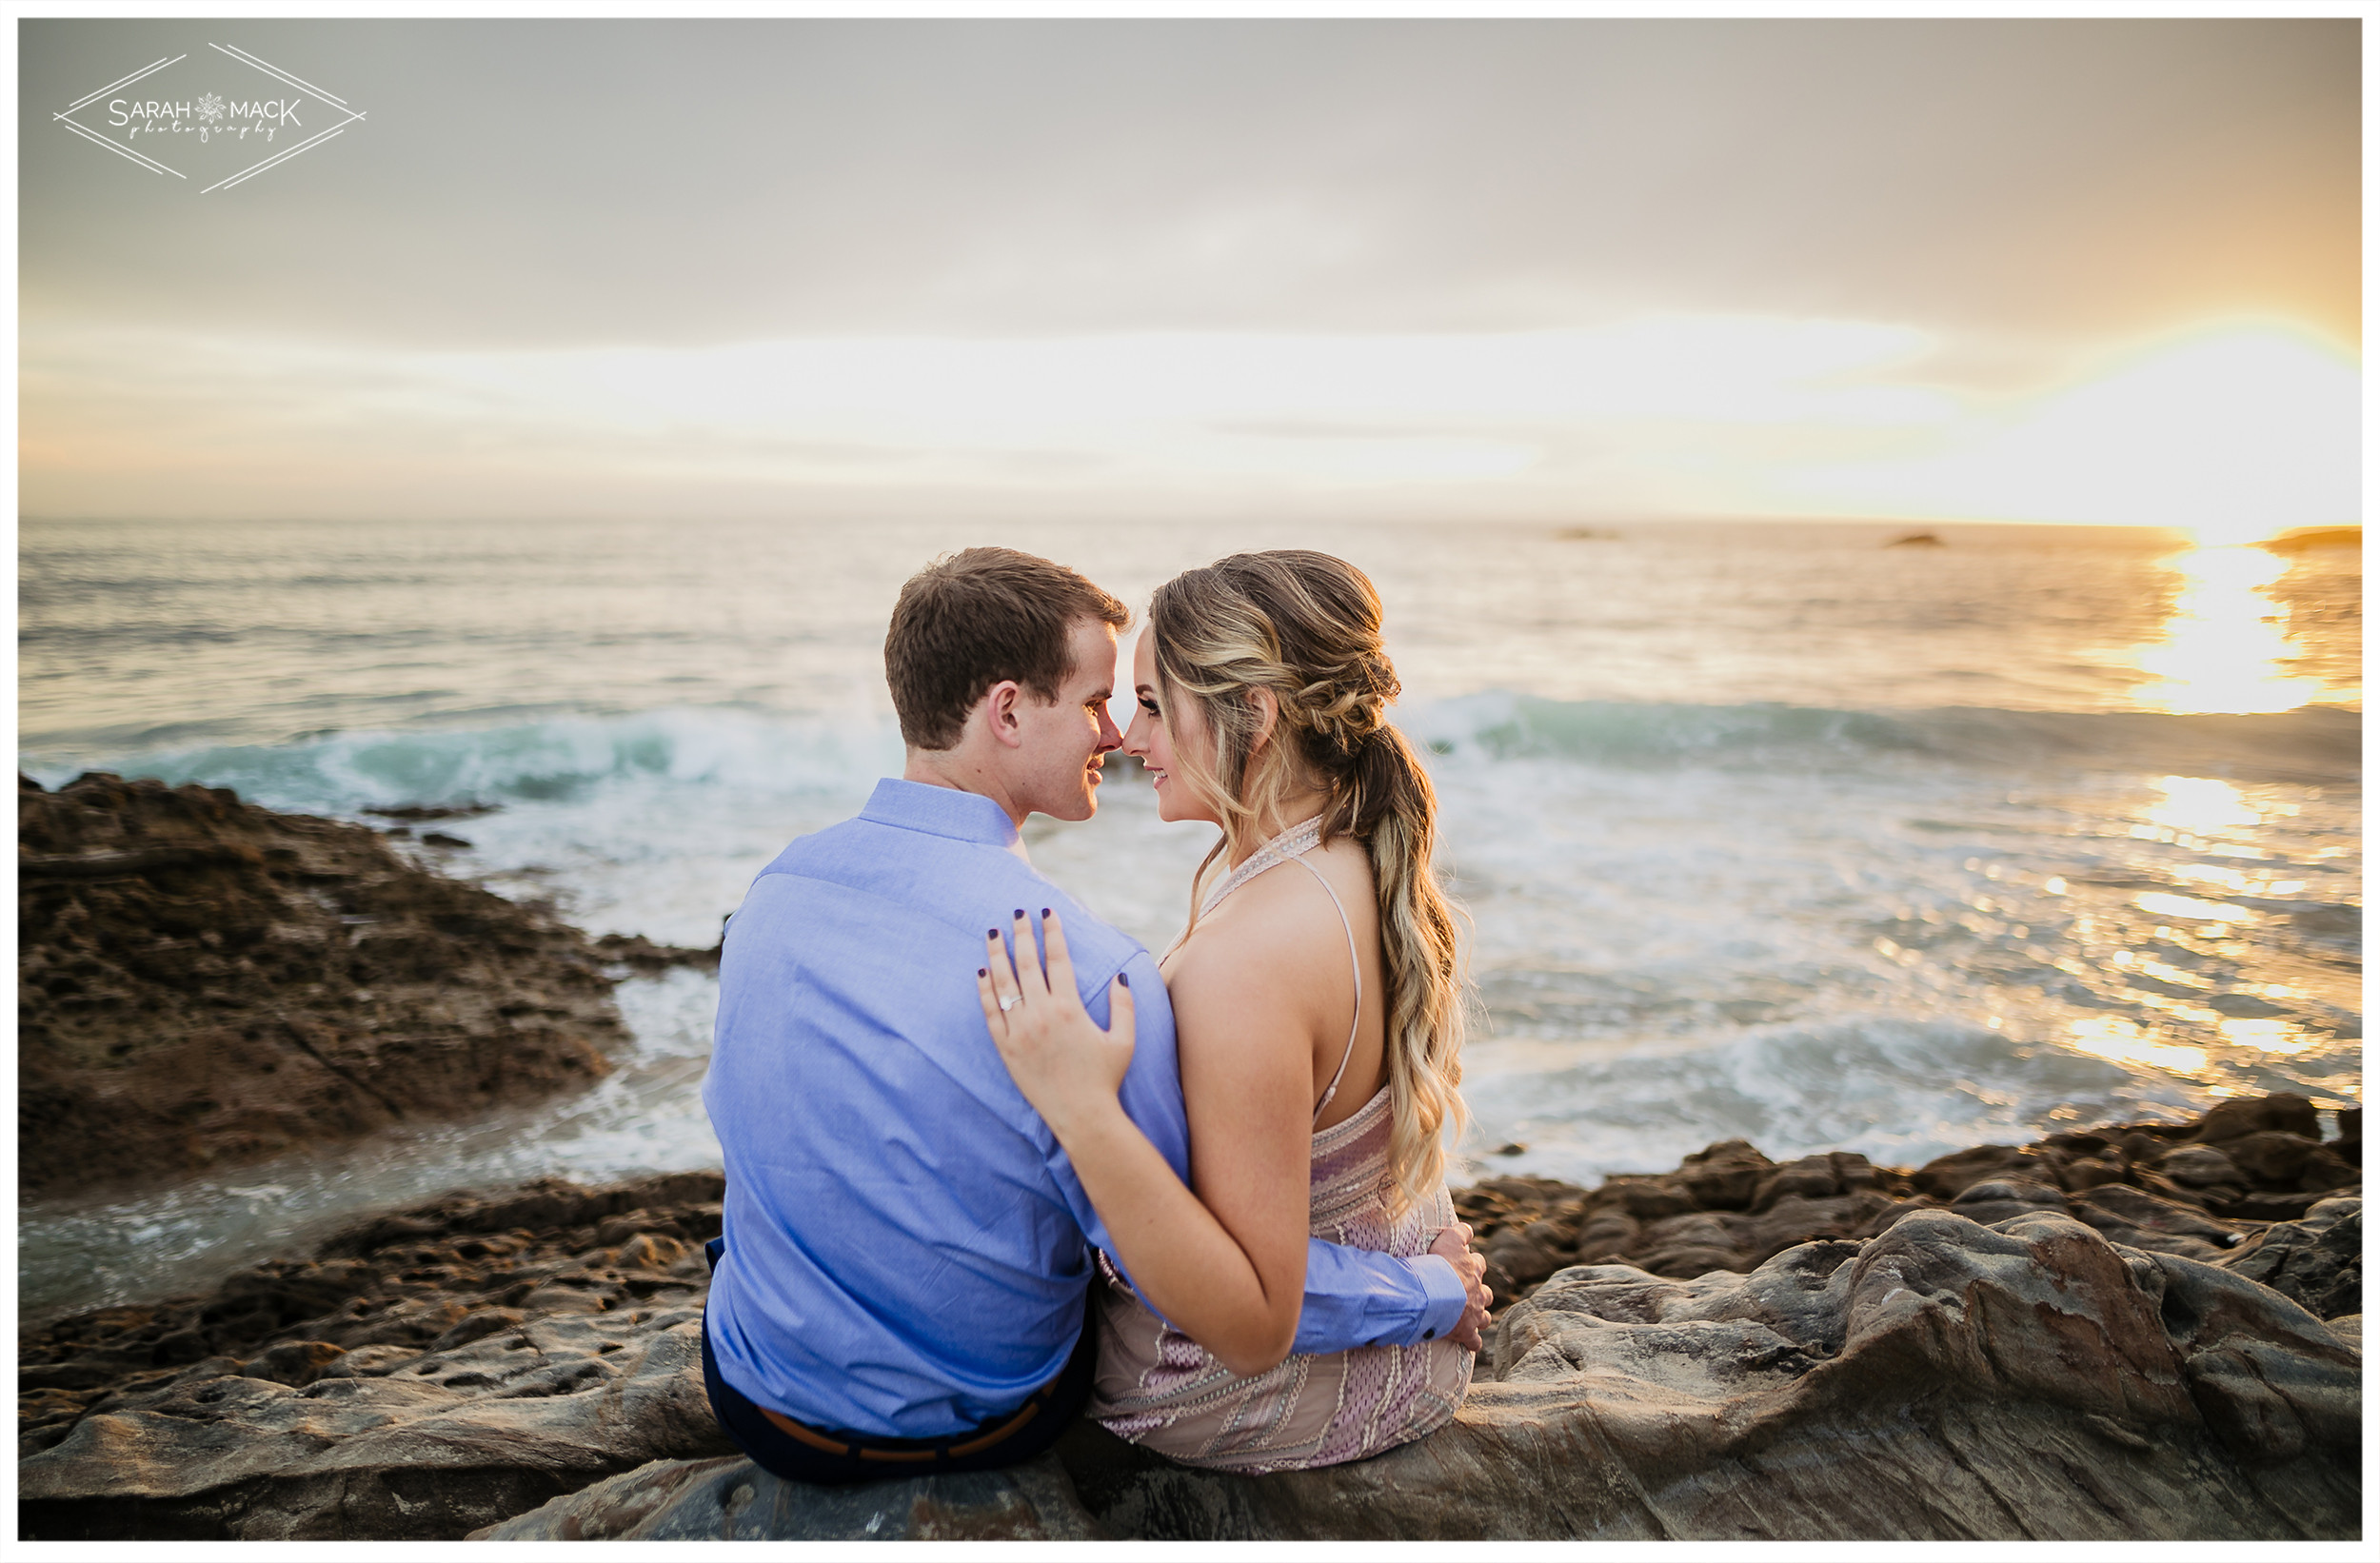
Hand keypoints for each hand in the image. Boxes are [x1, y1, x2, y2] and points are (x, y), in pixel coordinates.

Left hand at [977, 908, 1135, 1140]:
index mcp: (1070, 1008)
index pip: (1058, 959)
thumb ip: (1123, 1006)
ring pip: (1004, 984)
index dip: (1052, 933)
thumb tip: (1120, 977)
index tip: (1047, 912)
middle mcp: (1041, 1015)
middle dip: (1021, 934)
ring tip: (991, 933)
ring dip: (996, 955)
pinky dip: (984, 991)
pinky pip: (990, 1013)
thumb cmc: (1105, 1078)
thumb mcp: (1124, 1040)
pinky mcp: (1006, 1048)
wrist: (1081, 1116)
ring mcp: (1020, 1031)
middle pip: (1027, 964)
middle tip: (1016, 913)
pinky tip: (981, 972)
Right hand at [1428, 1222, 1491, 1351]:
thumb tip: (1469, 1227)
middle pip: (1486, 1293)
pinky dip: (1472, 1343)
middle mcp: (1478, 1292)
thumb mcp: (1447, 1240)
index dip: (1472, 1265)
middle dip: (1480, 1294)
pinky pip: (1474, 1342)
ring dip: (1479, 1317)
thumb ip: (1459, 1232)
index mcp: (1473, 1270)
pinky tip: (1470, 1344)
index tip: (1465, 1265)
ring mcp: (1474, 1314)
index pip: (1478, 1264)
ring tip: (1471, 1318)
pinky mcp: (1466, 1332)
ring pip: (1484, 1317)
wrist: (1433, 1294)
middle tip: (1468, 1294)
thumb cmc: (1437, 1265)